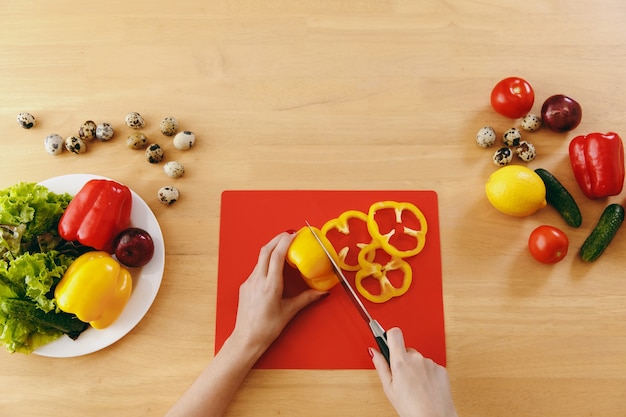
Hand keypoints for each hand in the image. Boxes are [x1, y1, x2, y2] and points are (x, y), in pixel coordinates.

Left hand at [231, 231, 326, 355]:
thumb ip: (306, 299)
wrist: (246, 339)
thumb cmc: (267, 328)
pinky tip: (273, 266)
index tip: (294, 234)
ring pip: (260, 258)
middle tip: (289, 234)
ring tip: (283, 247)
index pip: (277, 256)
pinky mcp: (245, 286)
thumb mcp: (289, 312)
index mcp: (270, 285)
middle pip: (266, 251)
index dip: (285, 241)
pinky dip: (266, 261)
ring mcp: (249, 282)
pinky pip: (256, 268)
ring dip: (271, 249)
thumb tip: (321, 292)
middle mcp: (258, 280)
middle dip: (277, 239)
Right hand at [370, 327, 457, 416]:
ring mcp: (430, 363)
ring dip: (416, 369)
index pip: (394, 333)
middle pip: (406, 349)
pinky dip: (427, 374)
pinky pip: (431, 366)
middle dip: (403, 360)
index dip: (389, 335)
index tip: (387, 340)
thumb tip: (373, 352)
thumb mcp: (389, 388)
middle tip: (401, 377)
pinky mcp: (441, 369)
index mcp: (401, 361)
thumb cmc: (412, 408)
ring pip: (419, 360)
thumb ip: (380, 366)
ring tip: (415, 387)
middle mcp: (417, 359)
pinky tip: (425, 387)